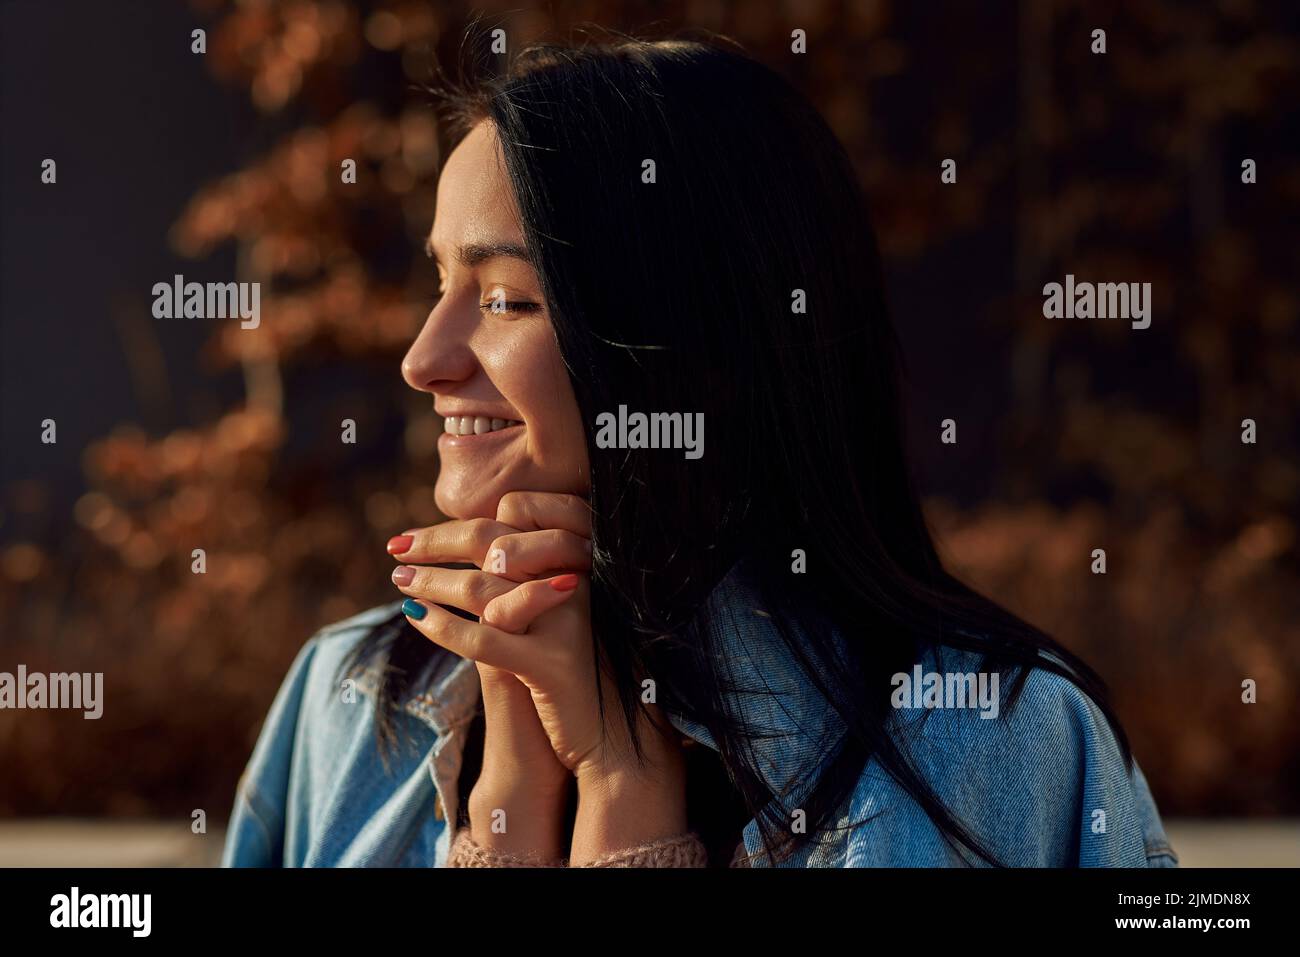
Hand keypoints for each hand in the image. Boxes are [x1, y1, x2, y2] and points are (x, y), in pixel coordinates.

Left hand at [388, 492, 590, 857]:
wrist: (619, 737)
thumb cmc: (584, 670)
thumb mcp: (564, 611)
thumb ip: (533, 572)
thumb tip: (477, 545)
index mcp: (586, 556)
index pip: (519, 510)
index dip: (467, 520)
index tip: (430, 534)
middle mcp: (582, 578)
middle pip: (494, 539)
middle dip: (438, 541)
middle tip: (397, 547)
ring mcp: (569, 621)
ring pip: (483, 587)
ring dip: (431, 580)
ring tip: (401, 580)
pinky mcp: (552, 666)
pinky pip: (483, 639)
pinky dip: (441, 626)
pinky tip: (415, 617)